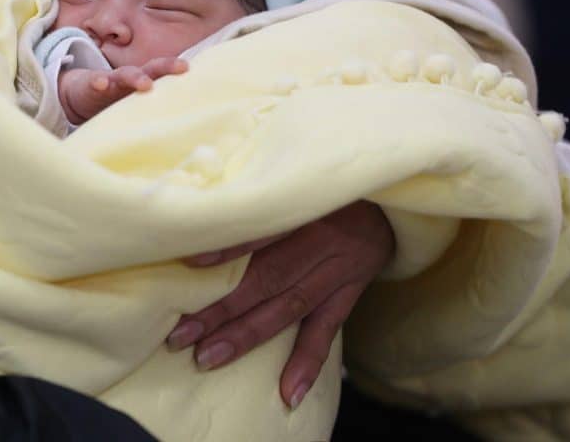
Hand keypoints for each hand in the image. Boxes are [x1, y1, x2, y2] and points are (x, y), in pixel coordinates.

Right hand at [59, 58, 187, 124]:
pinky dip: (98, 82)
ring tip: (146, 84)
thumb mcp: (137, 103)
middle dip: (167, 67)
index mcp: (144, 82)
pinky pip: (95, 84)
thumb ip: (157, 108)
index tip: (197, 71)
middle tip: (182, 67)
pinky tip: (100, 83)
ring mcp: (111, 81)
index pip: (165, 74)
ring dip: (136, 77)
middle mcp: (131, 79)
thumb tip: (187, 128)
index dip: (179, 72)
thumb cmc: (115, 99)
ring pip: (125, 75)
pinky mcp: (91, 87)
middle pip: (151, 69)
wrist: (79, 92)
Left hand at [166, 201, 393, 407]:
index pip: (261, 231)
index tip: (189, 263)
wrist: (389, 202)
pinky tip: (289, 392)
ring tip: (209, 358)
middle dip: (221, 309)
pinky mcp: (349, 293)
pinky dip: (307, 362)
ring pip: (288, 308)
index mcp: (305, 208)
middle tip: (180, 336)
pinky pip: (327, 330)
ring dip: (247, 336)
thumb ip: (262, 195)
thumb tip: (206, 209)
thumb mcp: (300, 177)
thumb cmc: (326, 187)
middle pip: (266, 279)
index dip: (228, 248)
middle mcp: (322, 242)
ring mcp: (337, 272)